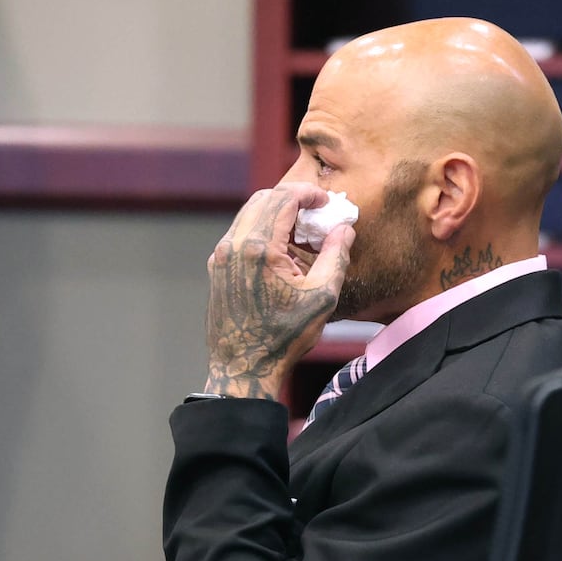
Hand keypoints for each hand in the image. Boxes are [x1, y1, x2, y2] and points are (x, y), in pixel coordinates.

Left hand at [204, 182, 355, 399]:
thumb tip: (344, 230)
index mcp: (260, 248)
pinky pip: (240, 232)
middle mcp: (234, 245)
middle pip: (264, 199)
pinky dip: (262, 228)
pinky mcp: (217, 266)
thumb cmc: (284, 336)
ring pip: (249, 213)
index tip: (325, 201)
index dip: (308, 193)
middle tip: (316, 212)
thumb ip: (336, 256)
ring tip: (301, 231)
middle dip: (293, 199)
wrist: (243, 367)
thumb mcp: (322, 297)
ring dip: (276, 213)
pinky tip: (282, 249)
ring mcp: (221, 255)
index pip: (283, 198)